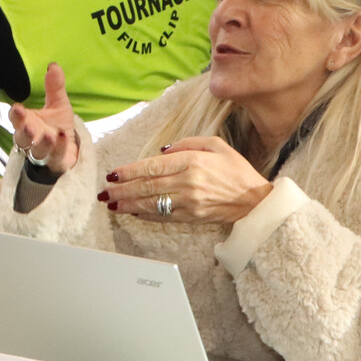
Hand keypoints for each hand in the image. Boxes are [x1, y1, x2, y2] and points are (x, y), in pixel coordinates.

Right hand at [8, 62, 78, 173]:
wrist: (69, 150)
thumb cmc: (57, 127)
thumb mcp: (58, 105)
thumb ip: (54, 87)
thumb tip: (53, 65)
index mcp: (27, 123)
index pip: (16, 119)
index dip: (16, 114)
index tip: (18, 108)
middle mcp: (31, 139)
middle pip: (21, 138)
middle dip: (24, 132)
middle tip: (28, 125)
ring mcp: (42, 153)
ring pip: (36, 151)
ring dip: (41, 144)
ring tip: (49, 135)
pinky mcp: (55, 163)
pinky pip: (55, 156)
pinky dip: (59, 148)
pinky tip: (62, 137)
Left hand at [100, 136, 273, 224]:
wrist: (256, 201)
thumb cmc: (236, 170)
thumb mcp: (216, 145)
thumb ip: (188, 143)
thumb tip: (162, 150)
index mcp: (192, 162)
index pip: (152, 167)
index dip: (129, 171)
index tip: (112, 174)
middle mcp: (188, 182)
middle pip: (146, 186)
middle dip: (122, 189)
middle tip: (104, 192)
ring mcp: (189, 202)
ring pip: (150, 203)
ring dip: (127, 204)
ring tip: (111, 204)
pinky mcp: (191, 217)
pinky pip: (162, 216)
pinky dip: (145, 215)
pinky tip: (132, 212)